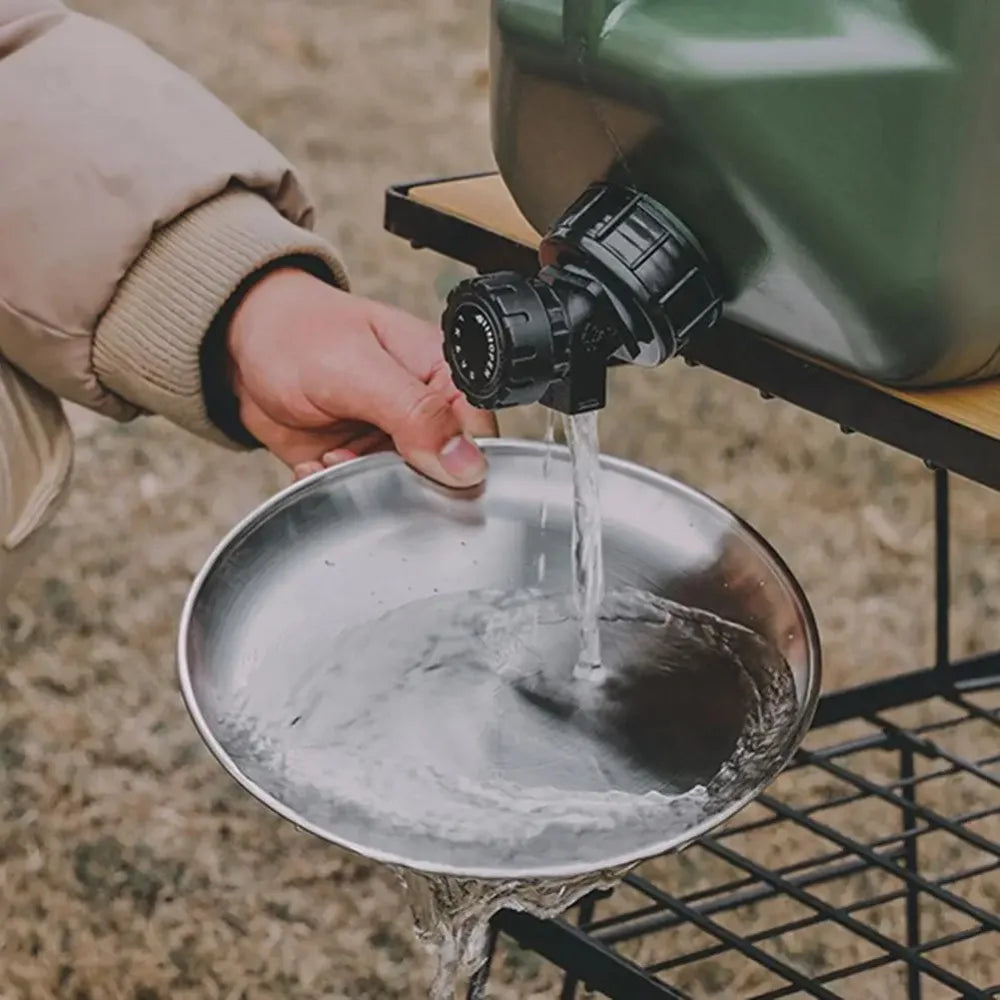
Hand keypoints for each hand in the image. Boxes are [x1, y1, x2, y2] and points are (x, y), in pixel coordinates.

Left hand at [226, 268, 497, 485]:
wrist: (240, 345)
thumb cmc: (298, 333)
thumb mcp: (358, 370)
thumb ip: (416, 414)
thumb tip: (467, 462)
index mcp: (444, 376)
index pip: (481, 436)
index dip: (460, 464)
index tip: (418, 468)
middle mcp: (427, 412)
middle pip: (448, 475)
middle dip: (402, 480)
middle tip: (360, 458)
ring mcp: (395, 441)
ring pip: (405, 493)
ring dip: (365, 486)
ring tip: (334, 456)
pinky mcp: (362, 462)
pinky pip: (366, 497)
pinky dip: (338, 490)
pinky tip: (319, 464)